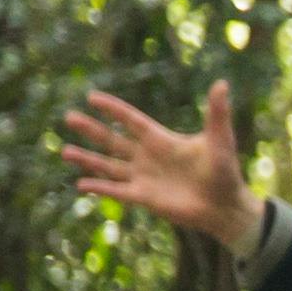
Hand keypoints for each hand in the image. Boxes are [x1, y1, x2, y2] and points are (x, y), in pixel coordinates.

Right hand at [60, 81, 261, 258]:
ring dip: (87, 159)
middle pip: (113, 140)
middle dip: (91, 129)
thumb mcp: (220, 140)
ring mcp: (143, 177)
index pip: (131, 120)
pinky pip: (117, 191)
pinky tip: (81, 184)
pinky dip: (100, 188)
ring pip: (108, 166)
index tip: (92, 97)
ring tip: (65, 152)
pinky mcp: (144, 198)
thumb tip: (222, 83)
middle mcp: (147, 157)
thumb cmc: (226, 172)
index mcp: (161, 140)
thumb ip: (217, 113)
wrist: (226, 207)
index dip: (113, 109)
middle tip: (68, 117)